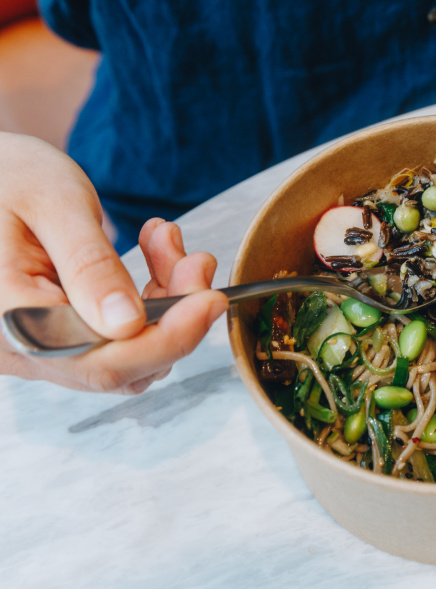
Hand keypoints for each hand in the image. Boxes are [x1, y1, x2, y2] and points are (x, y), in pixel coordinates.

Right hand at [0, 133, 227, 392]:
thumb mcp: (52, 202)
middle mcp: (19, 349)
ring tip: (165, 241)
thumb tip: (127, 324)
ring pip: (127, 351)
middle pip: (121, 363)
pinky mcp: (57, 337)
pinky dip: (148, 298)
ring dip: (166, 301)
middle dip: (175, 313)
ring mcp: (37, 349)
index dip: (168, 339)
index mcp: (7, 318)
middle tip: (195, 258)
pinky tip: (152, 252)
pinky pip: (117, 335)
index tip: (210, 300)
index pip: (101, 361)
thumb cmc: (3, 174)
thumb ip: (89, 264)